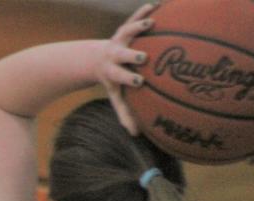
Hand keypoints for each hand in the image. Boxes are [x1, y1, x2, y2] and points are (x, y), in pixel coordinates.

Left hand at [99, 3, 155, 135]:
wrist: (96, 60)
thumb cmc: (112, 82)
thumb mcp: (116, 97)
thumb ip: (125, 114)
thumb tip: (135, 134)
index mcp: (112, 72)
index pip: (120, 76)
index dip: (128, 78)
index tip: (140, 81)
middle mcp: (114, 54)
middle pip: (121, 54)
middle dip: (131, 55)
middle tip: (142, 56)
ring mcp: (118, 39)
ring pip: (126, 31)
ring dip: (137, 26)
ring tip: (151, 22)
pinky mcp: (123, 28)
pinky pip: (133, 17)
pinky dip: (142, 11)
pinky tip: (157, 4)